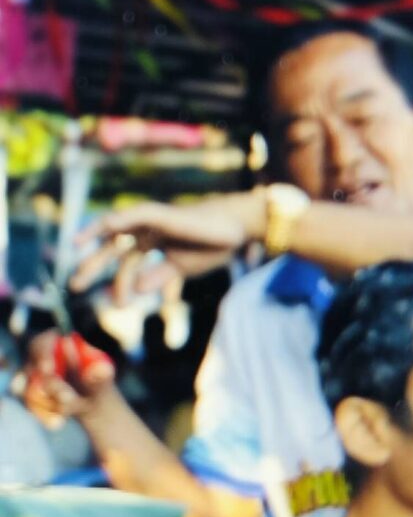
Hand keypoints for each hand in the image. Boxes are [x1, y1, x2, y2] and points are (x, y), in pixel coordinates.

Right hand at [24, 330, 114, 427]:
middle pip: (31, 367)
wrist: (93, 404)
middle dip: (49, 386)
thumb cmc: (98, 385)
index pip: (42, 342)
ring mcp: (32, 376)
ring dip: (49, 403)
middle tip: (68, 398)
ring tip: (70, 411)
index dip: (42, 354)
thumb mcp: (103, 381)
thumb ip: (101, 376)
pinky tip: (57, 423)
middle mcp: (40, 358)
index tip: (48, 369)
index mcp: (59, 344)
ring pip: (29, 389)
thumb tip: (102, 369)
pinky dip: (44, 415)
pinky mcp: (30, 395)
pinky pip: (30, 405)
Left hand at [71, 192, 264, 302]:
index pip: (124, 259)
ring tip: (79, 261)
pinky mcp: (162, 214)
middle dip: (93, 265)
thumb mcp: (180, 268)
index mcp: (152, 242)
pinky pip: (136, 215)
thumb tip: (139, 290)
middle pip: (113, 247)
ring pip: (116, 230)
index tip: (108, 302)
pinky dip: (119, 219)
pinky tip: (107, 226)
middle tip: (75, 286)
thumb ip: (159, 277)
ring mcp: (152, 221)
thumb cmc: (211, 247)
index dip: (113, 279)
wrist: (233, 232)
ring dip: (96, 245)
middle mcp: (147, 230)